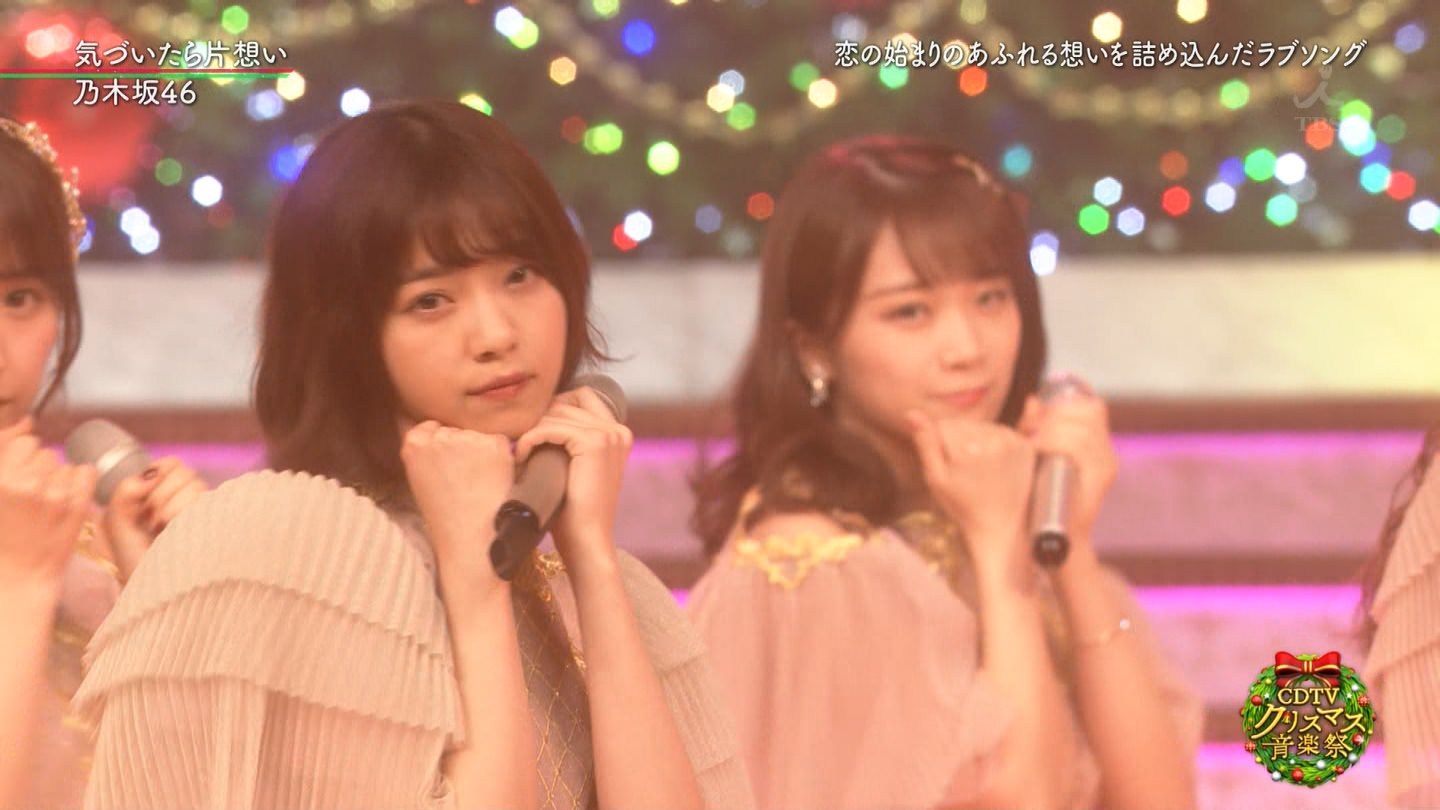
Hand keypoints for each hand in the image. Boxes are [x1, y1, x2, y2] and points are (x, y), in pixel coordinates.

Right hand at [0, 417, 97, 588]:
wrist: (18, 577)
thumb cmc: (2, 537)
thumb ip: (6, 457)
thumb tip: (26, 422)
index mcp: (0, 481)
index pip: (23, 443)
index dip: (23, 458)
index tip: (21, 475)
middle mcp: (26, 484)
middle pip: (45, 453)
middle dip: (40, 470)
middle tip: (32, 497)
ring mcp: (54, 495)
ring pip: (65, 465)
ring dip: (59, 479)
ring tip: (46, 505)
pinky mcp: (78, 506)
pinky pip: (86, 472)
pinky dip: (79, 484)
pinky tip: (66, 502)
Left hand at [99, 456, 208, 581]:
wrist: (151, 591)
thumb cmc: (135, 561)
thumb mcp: (117, 522)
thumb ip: (125, 491)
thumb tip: (150, 474)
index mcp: (167, 495)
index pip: (172, 464)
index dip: (156, 475)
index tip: (143, 501)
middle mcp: (189, 501)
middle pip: (183, 471)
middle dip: (160, 493)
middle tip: (152, 521)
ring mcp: (205, 512)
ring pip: (193, 484)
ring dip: (168, 506)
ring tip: (162, 531)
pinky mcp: (217, 522)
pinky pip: (200, 500)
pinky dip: (178, 514)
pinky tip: (174, 533)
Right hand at [400, 421, 515, 600]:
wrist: (471, 540)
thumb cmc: (445, 519)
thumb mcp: (420, 480)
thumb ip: (427, 454)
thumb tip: (441, 435)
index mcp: (414, 443)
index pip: (431, 426)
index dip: (443, 445)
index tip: (448, 464)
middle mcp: (440, 434)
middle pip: (456, 430)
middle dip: (462, 446)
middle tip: (466, 478)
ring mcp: (469, 437)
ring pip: (478, 436)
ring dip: (482, 452)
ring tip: (481, 483)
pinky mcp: (496, 443)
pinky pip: (500, 444)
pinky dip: (502, 458)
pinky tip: (495, 481)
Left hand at [513, 386, 631, 573]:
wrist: (586, 539)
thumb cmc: (573, 511)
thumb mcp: (574, 468)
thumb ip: (568, 441)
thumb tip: (536, 416)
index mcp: (618, 433)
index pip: (581, 396)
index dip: (552, 409)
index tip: (534, 434)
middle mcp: (618, 430)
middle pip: (565, 402)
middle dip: (539, 421)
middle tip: (524, 447)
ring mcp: (608, 435)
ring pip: (555, 414)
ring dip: (532, 432)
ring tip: (522, 457)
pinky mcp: (593, 443)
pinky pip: (550, 427)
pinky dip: (531, 439)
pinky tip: (523, 457)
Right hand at [907, 408, 1034, 570]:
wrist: (1000, 524)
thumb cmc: (962, 505)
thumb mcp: (936, 478)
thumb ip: (925, 443)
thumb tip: (912, 413)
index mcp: (966, 449)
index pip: (942, 425)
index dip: (939, 442)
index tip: (948, 464)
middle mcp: (991, 441)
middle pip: (963, 423)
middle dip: (958, 439)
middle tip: (964, 469)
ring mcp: (1011, 442)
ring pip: (981, 425)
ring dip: (976, 440)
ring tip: (978, 468)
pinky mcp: (1024, 445)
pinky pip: (1000, 431)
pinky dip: (994, 442)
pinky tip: (993, 463)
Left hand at [1017, 392, 1117, 544]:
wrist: (1056, 542)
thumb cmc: (1040, 499)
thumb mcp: (1036, 457)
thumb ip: (1034, 428)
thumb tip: (1032, 400)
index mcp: (1096, 447)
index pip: (1092, 407)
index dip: (1064, 404)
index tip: (1037, 417)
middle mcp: (1107, 454)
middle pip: (1087, 413)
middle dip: (1053, 415)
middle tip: (1028, 429)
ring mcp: (1106, 466)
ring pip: (1082, 428)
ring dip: (1051, 428)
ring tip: (1030, 441)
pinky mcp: (1100, 478)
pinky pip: (1080, 447)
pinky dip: (1055, 442)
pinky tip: (1037, 448)